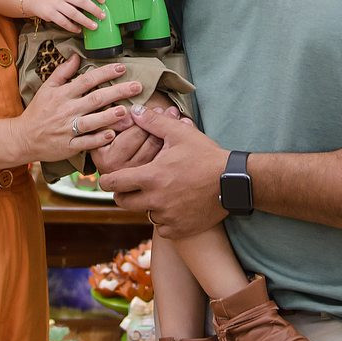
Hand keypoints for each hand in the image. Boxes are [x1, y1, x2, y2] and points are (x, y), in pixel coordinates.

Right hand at [16, 55, 140, 163]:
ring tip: (126, 111)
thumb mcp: (47, 88)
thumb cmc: (37, 111)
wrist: (23, 137)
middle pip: (95, 99)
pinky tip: (112, 135)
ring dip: (110, 116)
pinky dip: (99, 139)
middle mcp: (67, 110)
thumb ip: (62, 72)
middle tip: (137, 87)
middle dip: (117, 92)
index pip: (87, 80)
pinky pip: (86, 142)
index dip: (105, 73)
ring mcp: (68, 129)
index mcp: (63, 94)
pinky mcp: (69, 146)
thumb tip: (77, 56)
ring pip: (92, 121)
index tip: (122, 68)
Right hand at [26, 0, 104, 31]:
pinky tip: (79, 30)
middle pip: (82, 1)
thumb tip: (95, 4)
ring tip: (94, 26)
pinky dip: (72, 27)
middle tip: (102, 16)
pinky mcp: (50, 13)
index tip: (103, 0)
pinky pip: (64, 22)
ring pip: (74, 13)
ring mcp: (56, 4)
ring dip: (85, 21)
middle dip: (94, 9)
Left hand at [99, 104, 226, 238]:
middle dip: (123, 194)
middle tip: (132, 185)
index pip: (114, 183)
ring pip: (144, 214)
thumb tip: (134, 111)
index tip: (110, 178)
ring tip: (159, 192)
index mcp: (151, 177)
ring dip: (146, 205)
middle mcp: (155, 200)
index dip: (108, 180)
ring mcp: (167, 217)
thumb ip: (154, 123)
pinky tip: (173, 206)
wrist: (233, 182)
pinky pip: (161, 227)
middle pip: (123, 202)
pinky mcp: (179, 229)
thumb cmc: (205, 155)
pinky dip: (163, 219)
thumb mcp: (180, 134)